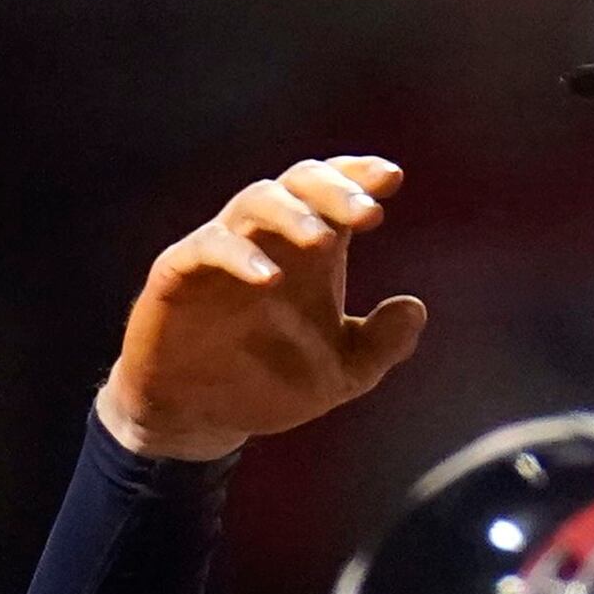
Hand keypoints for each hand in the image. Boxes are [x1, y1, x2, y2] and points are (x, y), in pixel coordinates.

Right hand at [93, 155, 429, 462]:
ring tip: (323, 241)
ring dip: (292, 215)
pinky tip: (269, 277)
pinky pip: (206, 246)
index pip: (333, 189)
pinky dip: (239, 254)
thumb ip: (380, 345)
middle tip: (369, 212)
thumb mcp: (339, 375)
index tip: (393, 180)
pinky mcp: (178, 273)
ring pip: (253, 201)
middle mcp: (266, 238)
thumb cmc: (265, 385)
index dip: (360, 175)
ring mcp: (220, 250)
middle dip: (335, 190)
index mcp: (308, 249)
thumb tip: (415, 309)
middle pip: (299, 183)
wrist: (195, 418)